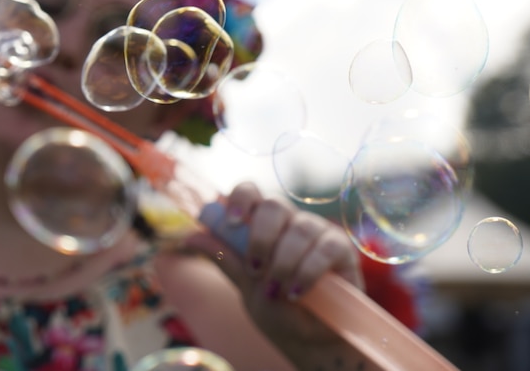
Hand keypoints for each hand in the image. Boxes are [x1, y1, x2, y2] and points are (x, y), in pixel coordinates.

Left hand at [185, 181, 363, 344]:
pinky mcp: (340, 248)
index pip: (250, 191)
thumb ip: (224, 258)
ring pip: (299, 229)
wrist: (308, 338)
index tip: (231, 222)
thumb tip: (189, 237)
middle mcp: (290, 220)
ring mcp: (317, 231)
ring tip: (278, 292)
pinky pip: (325, 248)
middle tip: (255, 270)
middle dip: (260, 239)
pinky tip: (297, 292)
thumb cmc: (277, 308)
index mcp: (263, 223)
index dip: (240, 198)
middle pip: (275, 206)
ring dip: (283, 263)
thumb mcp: (245, 285)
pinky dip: (308, 272)